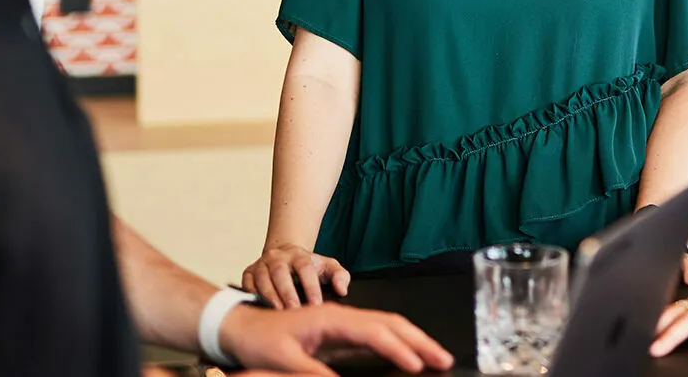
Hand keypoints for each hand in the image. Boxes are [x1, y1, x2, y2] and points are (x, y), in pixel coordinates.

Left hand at [219, 303, 453, 374]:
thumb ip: (312, 372)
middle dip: (420, 340)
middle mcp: (343, 316)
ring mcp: (344, 324)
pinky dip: (398, 344)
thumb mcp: (282, 361)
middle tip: (445, 358)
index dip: (399, 350)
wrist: (242, 326)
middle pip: (392, 324)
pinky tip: (407, 356)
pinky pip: (378, 336)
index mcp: (332, 319)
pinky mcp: (342, 334)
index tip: (417, 366)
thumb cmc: (260, 340)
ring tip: (436, 356)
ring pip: (389, 327)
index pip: (375, 333)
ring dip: (414, 340)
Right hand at [243, 244, 350, 308]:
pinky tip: (259, 308)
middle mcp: (278, 257)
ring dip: (270, 297)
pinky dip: (252, 296)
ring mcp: (262, 264)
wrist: (284, 255)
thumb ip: (340, 276)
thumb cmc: (308, 266)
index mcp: (299, 255)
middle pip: (281, 273)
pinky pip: (247, 284)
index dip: (311, 286)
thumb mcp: (327, 267)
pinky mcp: (248, 272)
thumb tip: (342, 290)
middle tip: (294, 311)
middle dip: (287, 292)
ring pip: (263, 279)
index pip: (305, 268)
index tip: (316, 304)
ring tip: (278, 313)